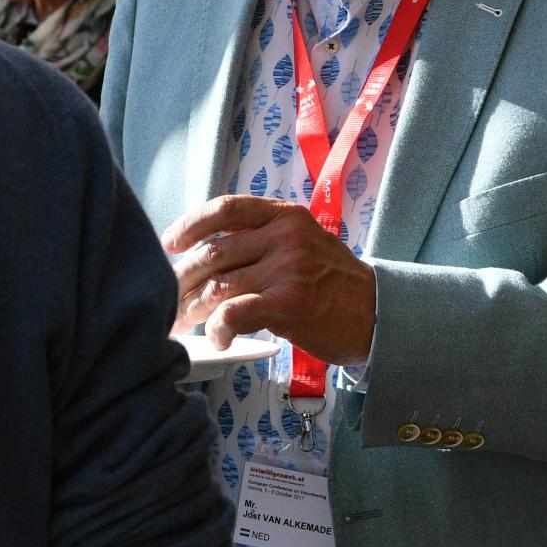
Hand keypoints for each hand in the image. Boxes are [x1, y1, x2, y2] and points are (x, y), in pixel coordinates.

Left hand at [164, 195, 376, 365]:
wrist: (378, 314)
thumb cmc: (334, 284)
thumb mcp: (303, 242)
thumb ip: (263, 239)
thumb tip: (207, 253)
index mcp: (285, 215)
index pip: (226, 208)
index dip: (191, 225)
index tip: (169, 243)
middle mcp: (285, 236)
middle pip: (214, 253)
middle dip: (182, 280)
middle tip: (168, 299)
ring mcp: (287, 268)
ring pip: (219, 286)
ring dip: (192, 309)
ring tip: (181, 323)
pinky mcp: (288, 303)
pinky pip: (235, 312)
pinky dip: (217, 328)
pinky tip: (216, 338)